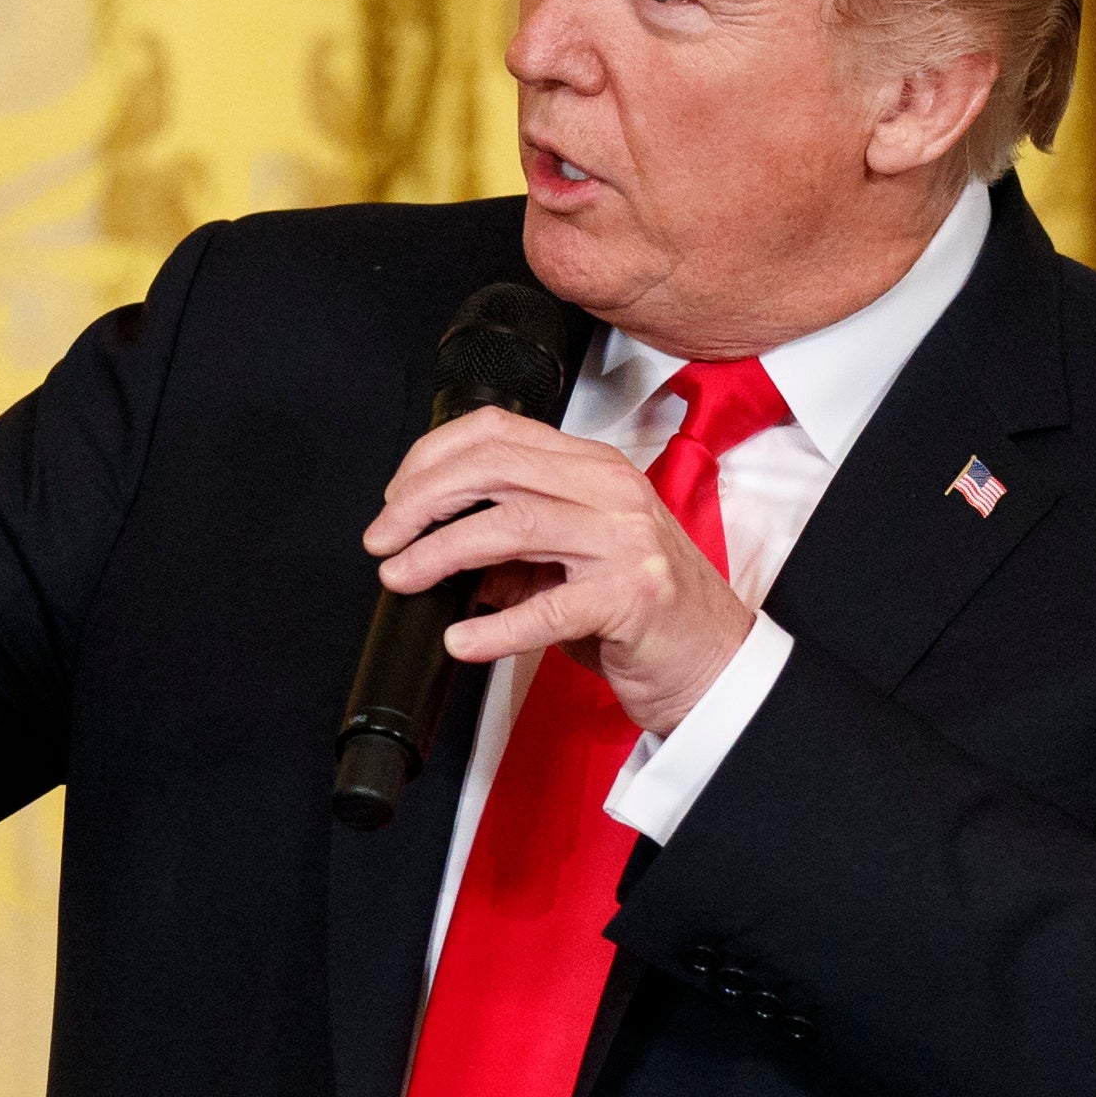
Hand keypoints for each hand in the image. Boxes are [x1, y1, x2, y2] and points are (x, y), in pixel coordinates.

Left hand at [362, 408, 753, 736]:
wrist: (713, 664)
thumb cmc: (644, 611)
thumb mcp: (573, 561)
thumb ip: (512, 547)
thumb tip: (436, 549)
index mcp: (594, 469)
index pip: (500, 432)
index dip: (432, 457)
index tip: (395, 497)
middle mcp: (611, 492)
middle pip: (495, 468)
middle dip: (422, 501)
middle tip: (382, 538)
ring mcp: (626, 542)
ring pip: (512, 525)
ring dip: (440, 552)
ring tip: (400, 578)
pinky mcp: (632, 598)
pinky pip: (546, 608)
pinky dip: (494, 626)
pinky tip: (460, 639)